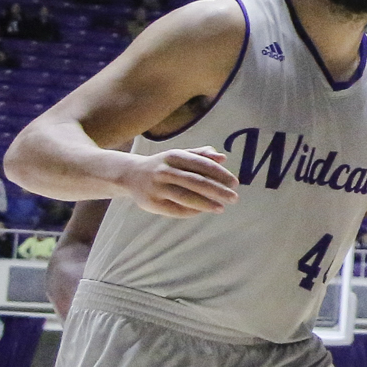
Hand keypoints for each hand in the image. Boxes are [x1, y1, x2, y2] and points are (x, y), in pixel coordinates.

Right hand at [118, 146, 238, 217]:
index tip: (235, 183)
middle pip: (196, 182)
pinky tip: (202, 211)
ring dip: (206, 204)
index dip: (220, 174)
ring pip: (185, 197)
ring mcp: (157, 187)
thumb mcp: (180, 155)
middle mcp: (165, 170)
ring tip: (221, 208)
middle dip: (217, 191)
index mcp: (174, 156)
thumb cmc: (164, 165)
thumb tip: (222, 158)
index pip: (202, 165)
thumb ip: (201, 155)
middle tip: (234, 198)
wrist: (131, 175)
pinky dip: (191, 211)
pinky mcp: (151, 203)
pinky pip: (175, 209)